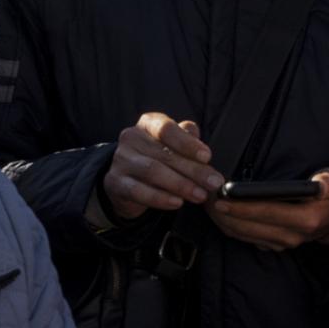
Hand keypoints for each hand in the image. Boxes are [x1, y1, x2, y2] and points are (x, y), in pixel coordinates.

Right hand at [100, 113, 220, 221]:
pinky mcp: (115, 182)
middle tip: (214, 182)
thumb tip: (204, 152)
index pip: (166, 128)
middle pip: (164, 154)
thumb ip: (189, 145)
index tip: (207, 157)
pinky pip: (138, 191)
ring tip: (200, 195)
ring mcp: (121, 160)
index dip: (187, 143)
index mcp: (148, 124)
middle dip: (193, 170)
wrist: (127, 183)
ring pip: (152, 171)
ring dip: (180, 185)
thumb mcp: (174, 148)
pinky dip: (160, 198)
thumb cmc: (158, 160)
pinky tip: (177, 203)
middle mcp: (131, 138)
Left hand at [207, 169, 328, 251]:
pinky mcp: (275, 246)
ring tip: (207, 205)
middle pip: (249, 226)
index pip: (267, 212)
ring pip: (244, 235)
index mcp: (306, 219)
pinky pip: (246, 238)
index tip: (221, 198)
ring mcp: (282, 244)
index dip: (242, 206)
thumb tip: (319, 186)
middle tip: (205, 198)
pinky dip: (230, 227)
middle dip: (225, 214)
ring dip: (223, 221)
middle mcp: (292, 236)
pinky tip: (219, 214)